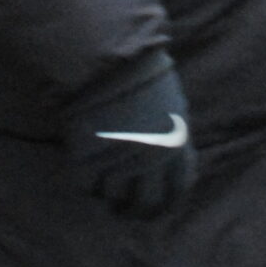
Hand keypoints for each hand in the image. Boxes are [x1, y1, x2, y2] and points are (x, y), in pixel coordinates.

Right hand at [65, 55, 196, 218]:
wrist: (105, 55)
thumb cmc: (138, 67)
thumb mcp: (168, 98)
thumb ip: (170, 131)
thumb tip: (169, 150)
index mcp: (176, 142)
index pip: (180, 186)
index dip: (168, 200)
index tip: (158, 204)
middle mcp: (152, 158)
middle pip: (148, 203)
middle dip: (137, 211)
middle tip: (125, 211)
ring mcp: (119, 160)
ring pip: (116, 198)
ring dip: (109, 199)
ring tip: (103, 195)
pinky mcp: (89, 158)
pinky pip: (87, 186)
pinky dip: (87, 185)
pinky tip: (85, 176)